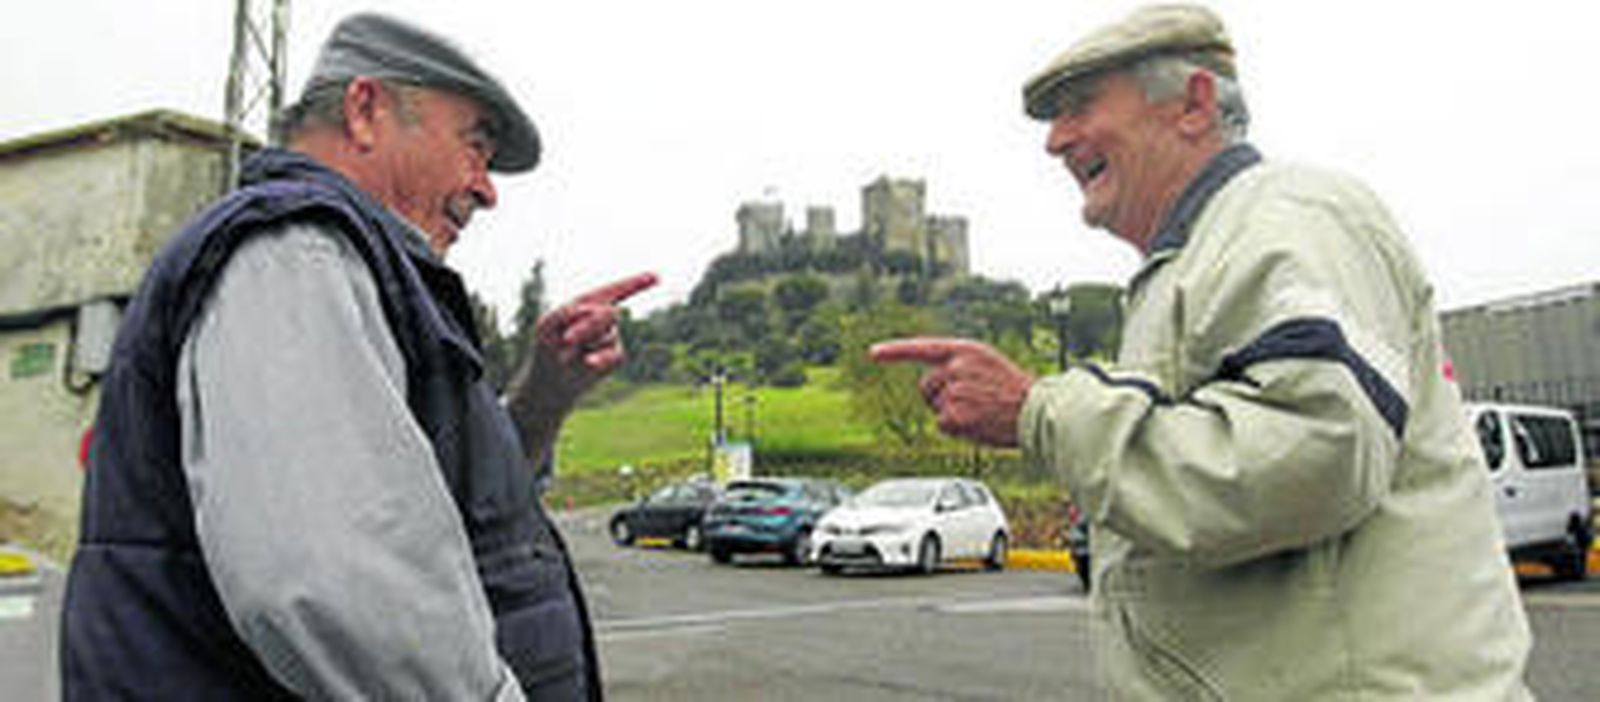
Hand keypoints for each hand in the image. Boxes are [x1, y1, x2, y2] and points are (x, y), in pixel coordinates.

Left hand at [507, 272, 656, 431]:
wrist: (551, 379)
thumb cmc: (548, 346)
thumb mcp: (546, 325)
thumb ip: (565, 312)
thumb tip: (595, 312)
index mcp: (588, 304)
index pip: (614, 291)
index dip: (636, 283)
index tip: (656, 277)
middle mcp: (603, 318)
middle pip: (608, 314)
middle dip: (587, 326)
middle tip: (566, 339)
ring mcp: (611, 337)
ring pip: (608, 335)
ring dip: (585, 344)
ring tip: (567, 354)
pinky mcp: (615, 356)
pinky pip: (614, 354)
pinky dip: (599, 359)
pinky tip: (587, 363)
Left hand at [870, 337, 1034, 446]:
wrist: (1034, 410)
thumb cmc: (1014, 390)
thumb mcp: (986, 363)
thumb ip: (958, 366)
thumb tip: (932, 381)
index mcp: (964, 350)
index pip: (921, 348)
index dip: (894, 351)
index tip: (873, 353)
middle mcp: (954, 368)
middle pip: (926, 385)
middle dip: (939, 396)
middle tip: (971, 401)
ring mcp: (953, 392)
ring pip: (935, 406)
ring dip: (950, 412)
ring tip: (979, 410)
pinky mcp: (953, 416)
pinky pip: (942, 425)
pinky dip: (956, 429)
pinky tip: (977, 423)